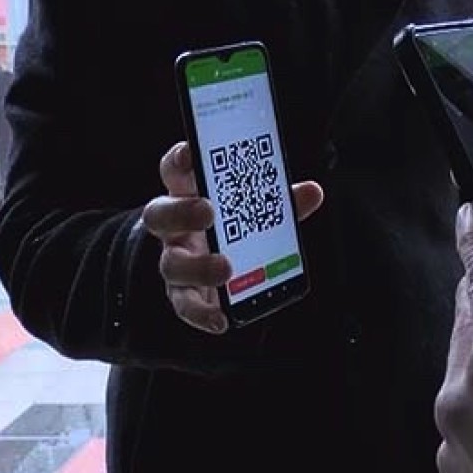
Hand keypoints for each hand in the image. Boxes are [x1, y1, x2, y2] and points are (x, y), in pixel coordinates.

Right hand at [142, 142, 323, 333]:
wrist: (208, 264)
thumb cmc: (231, 225)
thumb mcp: (252, 208)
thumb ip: (279, 202)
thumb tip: (312, 192)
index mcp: (187, 194)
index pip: (174, 171)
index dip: (180, 160)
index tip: (192, 152)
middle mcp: (174, 227)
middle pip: (160, 214)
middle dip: (182, 211)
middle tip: (208, 211)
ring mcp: (175, 261)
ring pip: (171, 264)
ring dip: (198, 266)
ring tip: (225, 268)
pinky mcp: (183, 294)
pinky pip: (186, 305)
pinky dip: (202, 315)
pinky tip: (222, 320)